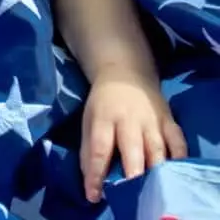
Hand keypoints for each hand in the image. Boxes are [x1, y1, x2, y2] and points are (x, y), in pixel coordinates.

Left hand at [80, 67, 187, 202]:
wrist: (125, 72)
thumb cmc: (104, 104)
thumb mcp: (89, 120)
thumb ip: (89, 151)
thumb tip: (93, 183)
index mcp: (104, 118)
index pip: (99, 148)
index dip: (96, 173)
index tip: (95, 195)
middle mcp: (129, 119)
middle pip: (132, 148)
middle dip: (133, 173)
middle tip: (131, 195)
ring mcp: (152, 119)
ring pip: (158, 148)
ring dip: (156, 171)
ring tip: (154, 189)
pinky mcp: (169, 120)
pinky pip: (178, 142)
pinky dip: (179, 158)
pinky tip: (174, 172)